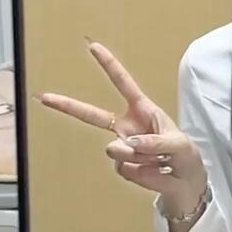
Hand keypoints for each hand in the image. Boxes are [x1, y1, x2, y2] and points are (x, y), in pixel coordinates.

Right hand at [39, 42, 206, 213]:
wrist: (187, 184)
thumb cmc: (186, 157)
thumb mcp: (179, 145)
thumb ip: (156, 142)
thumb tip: (128, 144)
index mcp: (143, 110)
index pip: (123, 84)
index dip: (109, 65)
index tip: (93, 47)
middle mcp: (127, 127)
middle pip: (91, 115)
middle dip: (68, 106)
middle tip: (45, 97)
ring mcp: (123, 147)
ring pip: (117, 150)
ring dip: (141, 157)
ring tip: (160, 160)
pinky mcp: (123, 167)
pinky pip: (124, 168)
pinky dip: (142, 172)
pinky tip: (154, 171)